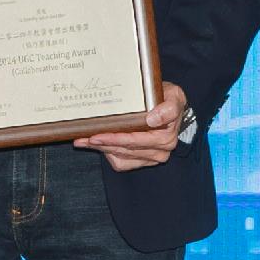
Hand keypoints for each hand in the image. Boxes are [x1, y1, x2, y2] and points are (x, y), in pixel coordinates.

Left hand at [77, 81, 191, 173]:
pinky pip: (121, 163)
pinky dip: (107, 154)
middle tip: (85, 137)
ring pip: (121, 157)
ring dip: (101, 149)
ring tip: (84, 140)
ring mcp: (151, 158)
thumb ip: (168, 107)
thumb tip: (152, 119)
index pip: (136, 141)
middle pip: (125, 150)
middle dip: (103, 143)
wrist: (169, 107)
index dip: (115, 139)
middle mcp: (161, 151)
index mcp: (166, 137)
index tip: (98, 135)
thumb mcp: (175, 96)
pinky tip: (96, 145)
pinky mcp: (142, 161)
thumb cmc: (168, 100)